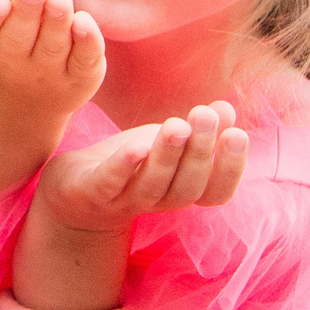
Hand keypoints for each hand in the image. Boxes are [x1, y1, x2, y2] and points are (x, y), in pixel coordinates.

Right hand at [0, 0, 104, 122]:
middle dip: (27, 10)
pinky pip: (86, 58)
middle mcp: (16, 56)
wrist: (25, 101)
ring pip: (54, 44)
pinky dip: (87, 41)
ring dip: (57, 20)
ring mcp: (50, 69)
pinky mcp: (81, 75)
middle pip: (21, 34)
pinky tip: (85, 21)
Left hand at [35, 102, 248, 235]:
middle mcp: (158, 201)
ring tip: (177, 126)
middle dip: (199, 151)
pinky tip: (136, 147)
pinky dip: (124, 167)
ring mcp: (125, 200)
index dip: (230, 168)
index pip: (216, 192)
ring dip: (167, 156)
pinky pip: (110, 183)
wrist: (73, 192)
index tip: (237, 134)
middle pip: (187, 187)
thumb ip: (198, 130)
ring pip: (152, 185)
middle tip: (204, 115)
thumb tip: (227, 108)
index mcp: (182, 189)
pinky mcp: (92, 193)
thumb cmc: (131, 164)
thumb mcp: (166, 144)